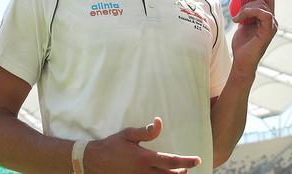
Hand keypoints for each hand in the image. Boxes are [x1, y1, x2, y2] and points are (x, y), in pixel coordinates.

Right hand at [84, 117, 200, 173]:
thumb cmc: (112, 146)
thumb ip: (146, 131)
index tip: (197, 160)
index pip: (171, 161)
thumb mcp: (128, 134)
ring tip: (176, 172)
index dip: (187, 162)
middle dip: (181, 173)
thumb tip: (159, 122)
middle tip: (185, 168)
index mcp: (145, 158)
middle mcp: (144, 172)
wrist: (94, 162)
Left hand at [230, 0, 277, 76]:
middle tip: (237, 0)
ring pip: (262, 6)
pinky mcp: (268, 31)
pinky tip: (239, 19)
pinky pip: (264, 14)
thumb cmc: (242, 46)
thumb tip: (239, 3)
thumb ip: (245, 14)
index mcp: (267, 19)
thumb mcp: (242, 25)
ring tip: (235, 18)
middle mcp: (272, 21)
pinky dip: (250, 12)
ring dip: (245, 8)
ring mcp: (272, 26)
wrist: (242, 61)